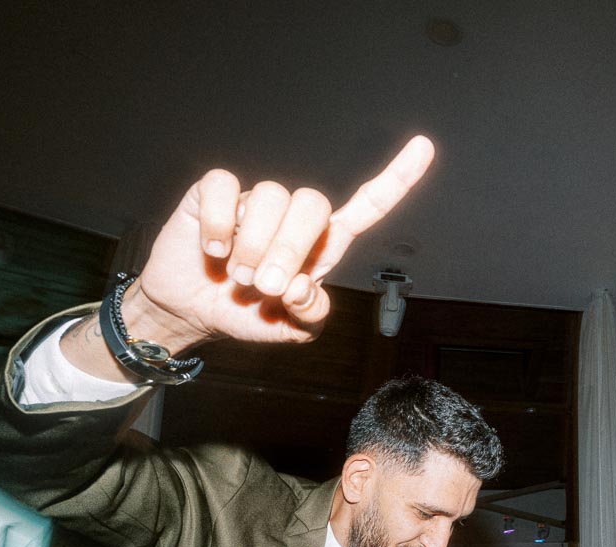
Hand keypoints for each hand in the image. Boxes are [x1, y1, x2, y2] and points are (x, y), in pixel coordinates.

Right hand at [122, 136, 434, 354]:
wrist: (190, 313)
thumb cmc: (247, 315)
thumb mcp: (292, 330)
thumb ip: (312, 316)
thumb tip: (304, 287)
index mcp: (323, 245)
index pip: (368, 206)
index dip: (397, 179)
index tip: (425, 146)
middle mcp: (293, 217)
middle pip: (314, 204)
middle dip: (291, 248)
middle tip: (266, 286)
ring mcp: (254, 202)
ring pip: (271, 196)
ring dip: (253, 246)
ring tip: (237, 274)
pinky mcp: (214, 194)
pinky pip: (224, 185)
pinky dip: (218, 222)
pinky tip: (212, 248)